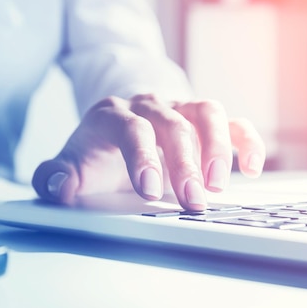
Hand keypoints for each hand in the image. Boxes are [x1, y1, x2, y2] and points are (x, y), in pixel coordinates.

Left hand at [32, 94, 264, 210]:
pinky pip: (232, 122)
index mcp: (112, 115)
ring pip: (206, 112)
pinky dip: (246, 141)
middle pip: (172, 123)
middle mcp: (148, 105)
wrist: (112, 138)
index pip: (131, 128)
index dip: (142, 156)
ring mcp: (178, 110)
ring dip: (217, 147)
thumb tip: (59, 185)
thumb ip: (54, 177)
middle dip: (184, 163)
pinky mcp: (202, 122)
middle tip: (191, 201)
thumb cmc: (94, 157)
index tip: (149, 191)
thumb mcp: (70, 167)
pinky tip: (252, 168)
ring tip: (217, 185)